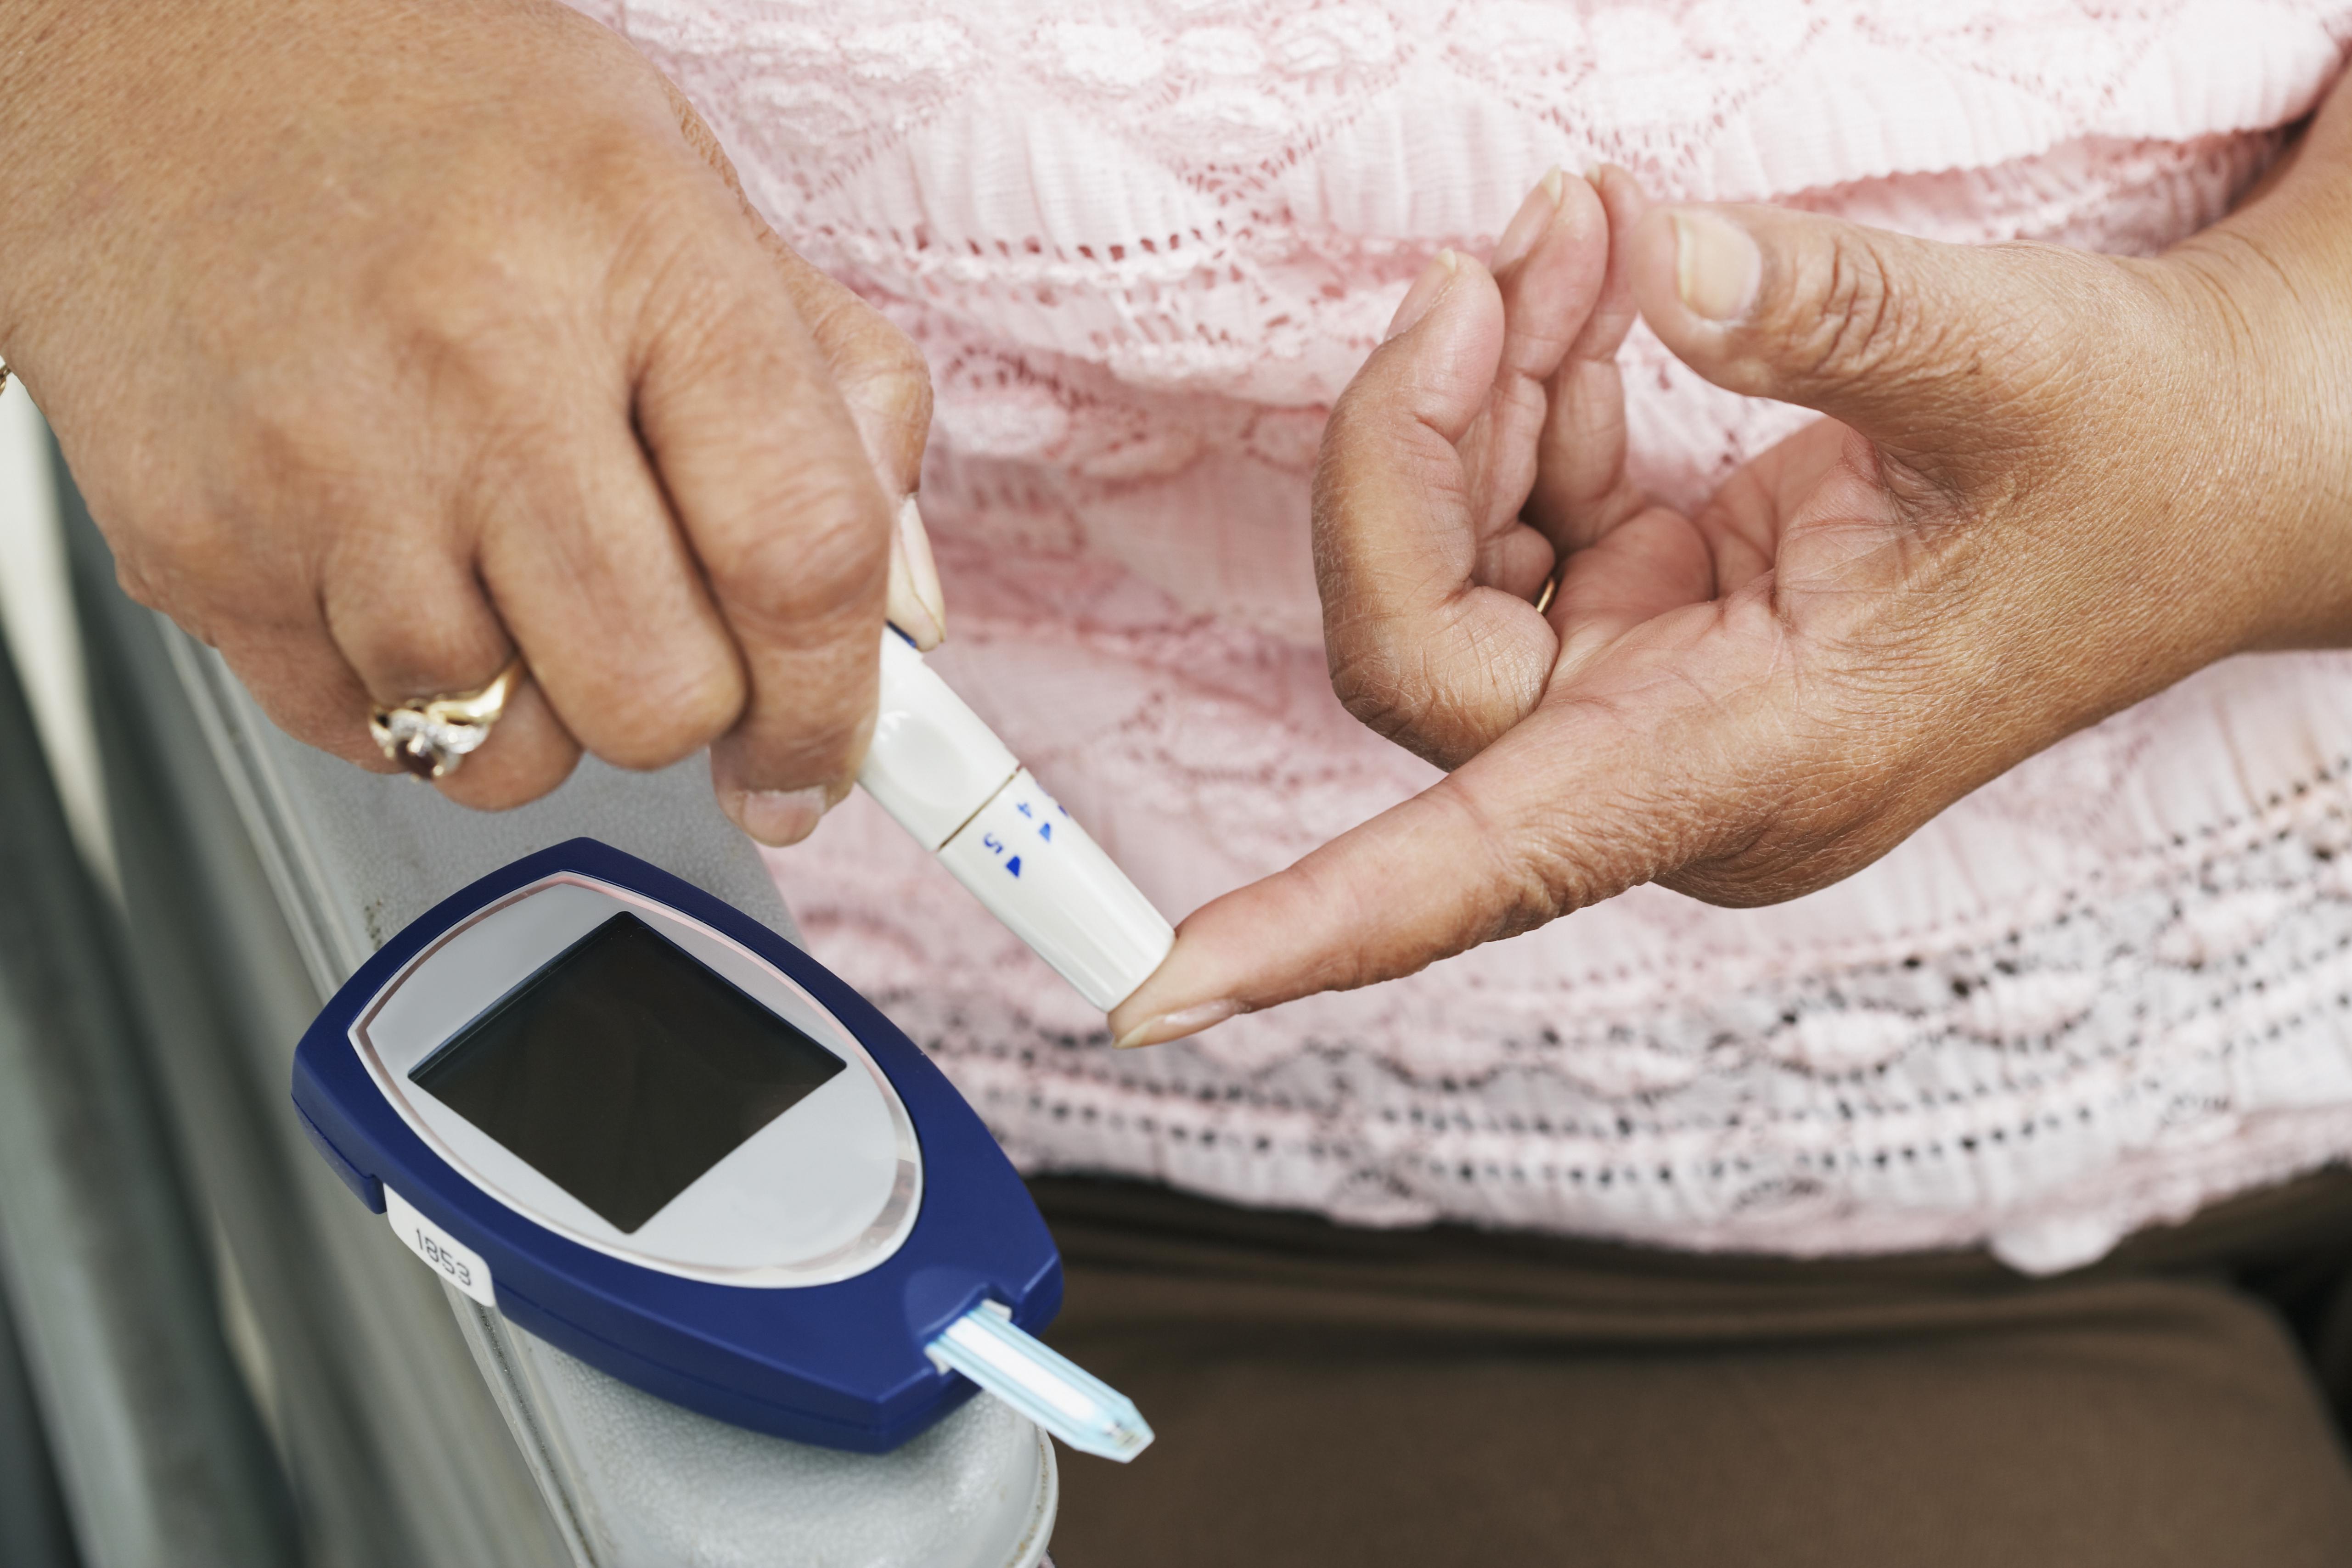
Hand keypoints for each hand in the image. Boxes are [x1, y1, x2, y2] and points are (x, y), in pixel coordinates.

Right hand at [0, 0, 946, 842]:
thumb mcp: (684, 191)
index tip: (828, 760)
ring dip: (542, 708)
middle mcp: (479, 364)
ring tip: (502, 558)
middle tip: (656, 622)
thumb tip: (898, 609)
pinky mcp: (203, 553)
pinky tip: (398, 559)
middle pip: (658, 696)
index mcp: (637, 253)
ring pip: (508, 753)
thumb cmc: (428, 118)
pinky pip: (371, 740)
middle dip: (687, 707)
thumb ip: (832, 397)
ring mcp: (325, 469)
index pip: (802, 553)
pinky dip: (415, 699)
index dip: (836, 704)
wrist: (147, 56)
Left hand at [1111, 105, 2351, 1047]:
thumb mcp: (2015, 366)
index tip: (1155, 990)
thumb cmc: (2136, 456)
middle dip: (1419, 445)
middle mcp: (1680, 762)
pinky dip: (1536, 402)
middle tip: (1492, 262)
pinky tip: (1594, 297)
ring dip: (1481, 395)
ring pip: (1459, 573)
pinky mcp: (1662, 618)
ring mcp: (1661, 691)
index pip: (1487, 868)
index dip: (1316, 930)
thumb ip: (1832, 315)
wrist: (2217, 464)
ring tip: (1569, 237)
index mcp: (1755, 767)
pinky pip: (1525, 522)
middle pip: (1428, 654)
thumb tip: (1666, 260)